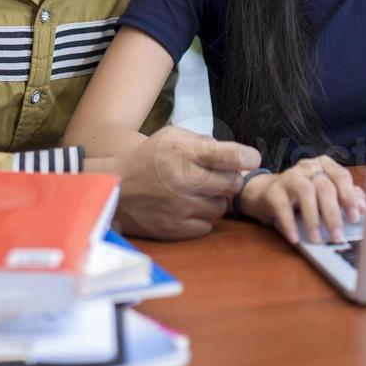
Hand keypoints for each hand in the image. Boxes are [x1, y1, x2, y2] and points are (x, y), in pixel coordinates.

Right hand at [102, 126, 260, 239]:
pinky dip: (202, 218)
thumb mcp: (172, 137)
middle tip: (217, 177)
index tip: (251, 159)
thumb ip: (203, 141)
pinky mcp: (175, 229)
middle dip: (229, 179)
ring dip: (215, 200)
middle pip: (233, 184)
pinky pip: (207, 226)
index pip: (231, 156)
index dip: (247, 157)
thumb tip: (235, 155)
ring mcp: (180, 207)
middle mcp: (184, 180)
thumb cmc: (148, 158)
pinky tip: (187, 208)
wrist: (115, 187)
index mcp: (184, 153)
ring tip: (197, 193)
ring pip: (221, 207)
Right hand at [239, 154, 365, 244]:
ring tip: (316, 239)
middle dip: (332, 213)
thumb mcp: (326, 195)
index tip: (355, 217)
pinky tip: (295, 237)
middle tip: (337, 236)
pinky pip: (282, 206)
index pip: (342, 176)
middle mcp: (308, 166)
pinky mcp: (273, 190)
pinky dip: (289, 223)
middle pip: (324, 186)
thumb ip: (346, 198)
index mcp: (325, 165)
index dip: (349, 197)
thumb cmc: (304, 196)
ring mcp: (289, 176)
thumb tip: (362, 209)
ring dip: (312, 218)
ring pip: (305, 192)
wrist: (267, 194)